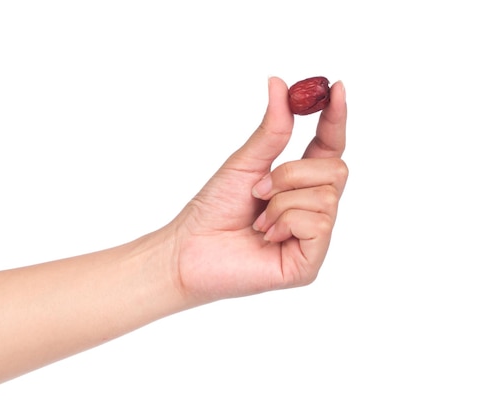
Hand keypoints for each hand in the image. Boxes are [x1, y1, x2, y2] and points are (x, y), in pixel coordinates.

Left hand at [169, 77, 347, 303]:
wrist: (189, 249)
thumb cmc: (213, 209)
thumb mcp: (246, 162)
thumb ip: (272, 129)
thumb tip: (278, 82)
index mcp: (299, 183)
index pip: (330, 146)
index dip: (335, 118)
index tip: (336, 87)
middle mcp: (312, 208)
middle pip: (337, 169)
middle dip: (293, 172)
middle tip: (259, 188)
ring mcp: (313, 237)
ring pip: (326, 196)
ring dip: (282, 200)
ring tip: (257, 218)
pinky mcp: (309, 263)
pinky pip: (318, 225)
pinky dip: (285, 221)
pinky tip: (265, 235)